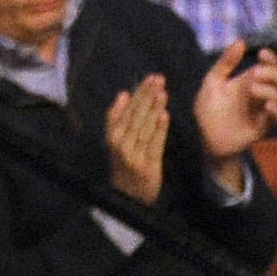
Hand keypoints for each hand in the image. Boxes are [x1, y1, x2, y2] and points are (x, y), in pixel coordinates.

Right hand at [106, 73, 169, 205]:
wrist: (127, 197)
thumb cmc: (124, 163)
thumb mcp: (116, 141)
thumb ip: (118, 117)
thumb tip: (123, 94)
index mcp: (112, 136)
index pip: (126, 110)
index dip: (138, 93)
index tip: (149, 78)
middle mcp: (120, 145)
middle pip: (135, 116)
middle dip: (147, 96)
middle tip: (159, 79)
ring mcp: (134, 156)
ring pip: (144, 128)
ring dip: (154, 108)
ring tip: (162, 92)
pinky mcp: (148, 167)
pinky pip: (154, 145)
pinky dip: (159, 129)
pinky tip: (164, 115)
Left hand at [194, 38, 276, 162]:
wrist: (206, 138)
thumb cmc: (208, 110)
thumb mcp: (212, 82)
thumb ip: (226, 63)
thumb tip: (241, 41)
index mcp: (248, 80)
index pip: (267, 65)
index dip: (270, 58)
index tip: (263, 53)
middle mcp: (259, 93)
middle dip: (272, 72)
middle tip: (256, 74)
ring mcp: (263, 109)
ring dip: (268, 89)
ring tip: (252, 90)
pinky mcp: (264, 125)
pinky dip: (276, 110)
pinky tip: (267, 106)